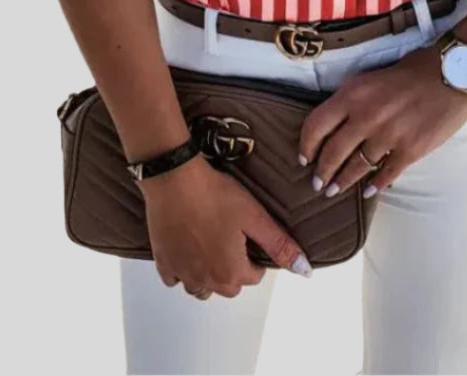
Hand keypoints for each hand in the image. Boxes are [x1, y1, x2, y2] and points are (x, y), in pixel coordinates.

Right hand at [140, 153, 312, 298]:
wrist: (175, 179)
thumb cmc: (214, 195)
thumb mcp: (254, 217)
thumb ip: (279, 245)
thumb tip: (304, 270)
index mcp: (230, 273)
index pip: (254, 277)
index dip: (256, 257)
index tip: (250, 237)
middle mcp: (205, 281)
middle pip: (229, 286)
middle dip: (235, 268)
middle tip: (233, 238)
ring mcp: (181, 273)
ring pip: (201, 287)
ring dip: (209, 275)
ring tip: (213, 245)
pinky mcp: (163, 263)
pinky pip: (175, 278)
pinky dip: (184, 269)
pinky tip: (188, 248)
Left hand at [297, 42, 466, 198]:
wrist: (452, 73)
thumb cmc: (413, 70)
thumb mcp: (372, 77)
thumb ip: (352, 100)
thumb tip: (336, 124)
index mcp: (353, 94)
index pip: (315, 126)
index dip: (306, 146)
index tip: (304, 159)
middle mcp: (365, 117)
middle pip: (333, 153)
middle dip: (322, 173)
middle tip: (318, 184)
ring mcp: (388, 136)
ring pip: (357, 167)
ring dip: (344, 182)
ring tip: (336, 190)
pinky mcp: (410, 150)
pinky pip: (386, 174)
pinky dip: (376, 185)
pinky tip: (369, 192)